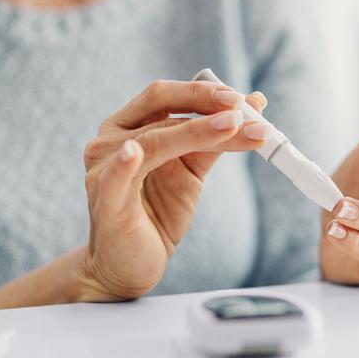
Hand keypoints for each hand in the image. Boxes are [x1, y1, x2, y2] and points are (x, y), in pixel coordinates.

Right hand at [78, 80, 267, 300]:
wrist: (130, 266)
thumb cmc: (157, 214)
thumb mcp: (192, 172)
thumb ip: (216, 140)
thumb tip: (255, 107)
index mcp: (129, 126)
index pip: (165, 96)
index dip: (203, 92)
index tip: (242, 99)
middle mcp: (111, 140)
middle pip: (159, 108)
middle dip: (203, 103)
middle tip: (240, 107)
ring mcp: (103, 169)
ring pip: (153, 141)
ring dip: (196, 132)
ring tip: (233, 126)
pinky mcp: (105, 201)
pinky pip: (116, 177)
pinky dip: (125, 163)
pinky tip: (135, 152)